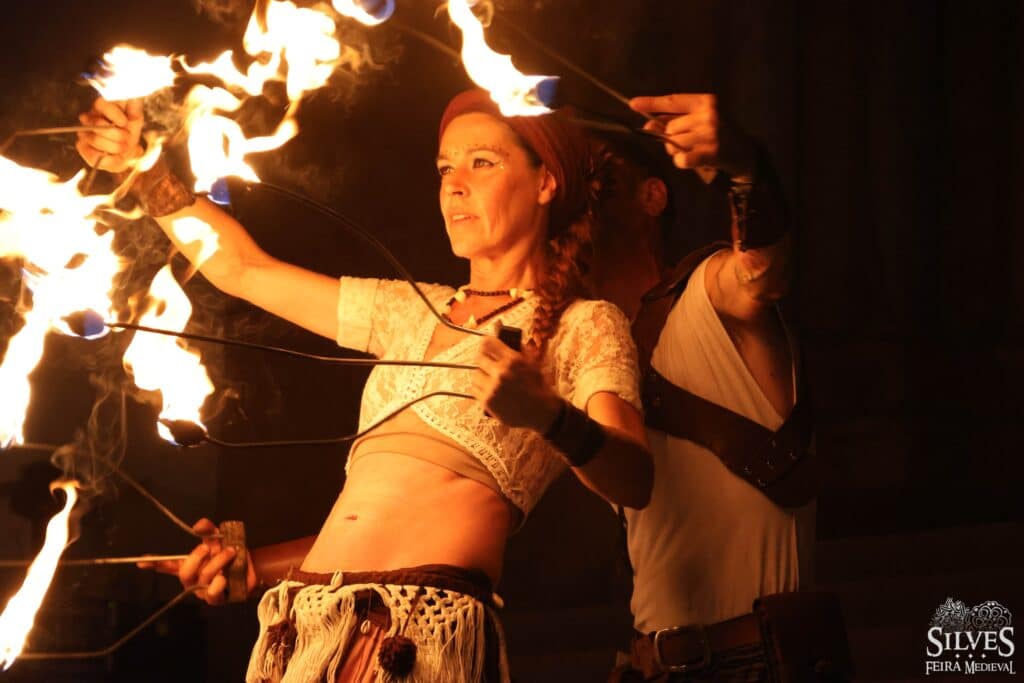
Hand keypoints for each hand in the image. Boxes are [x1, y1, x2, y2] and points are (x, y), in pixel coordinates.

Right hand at [75, 97, 143, 173]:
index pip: (101, 104)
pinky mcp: (82, 147)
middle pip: (98, 125)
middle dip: (118, 135)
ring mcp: (83, 133)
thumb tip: (133, 105)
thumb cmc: (129, 131)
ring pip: (95, 140)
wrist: (126, 151)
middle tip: (127, 138)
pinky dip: (109, 159)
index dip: (114, 114)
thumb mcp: (135, 119)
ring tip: (123, 147)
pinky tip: (116, 156)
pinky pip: (93, 155)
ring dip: (115, 147)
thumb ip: (134, 109)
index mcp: (100, 107)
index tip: (125, 123)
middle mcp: (89, 118)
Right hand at [137, 518, 256, 604]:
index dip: (154, 564)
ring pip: (203, 577)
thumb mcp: (219, 540)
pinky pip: (212, 593)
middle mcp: (193, 580)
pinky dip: (219, 583)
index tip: (141, 562)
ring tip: (230, 551)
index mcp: (190, 565)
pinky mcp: (216, 599)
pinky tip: (226, 577)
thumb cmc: (230, 556)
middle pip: (184, 573)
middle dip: (195, 557)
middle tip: (207, 547)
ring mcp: (202, 591)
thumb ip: (208, 531)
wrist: (252, 569)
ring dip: (217, 562)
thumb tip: (199, 524)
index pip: (168, 565)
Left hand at [472, 335, 562, 431]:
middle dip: (485, 358)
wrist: (541, 413)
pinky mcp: (487, 402)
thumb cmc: (538, 387)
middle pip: (479, 358)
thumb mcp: (532, 363)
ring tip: (492, 378)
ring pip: (476, 374)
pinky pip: (475, 389)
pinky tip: (491, 389)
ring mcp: (492, 388)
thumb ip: (518, 348)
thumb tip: (504, 335)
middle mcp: (501, 373)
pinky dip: (481, 388)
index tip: (487, 344)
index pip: (487, 343)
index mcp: (513, 361)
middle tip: (489, 362)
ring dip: (482, 374)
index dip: (486, 343)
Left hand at [630, 93, 755, 178]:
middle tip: (690, 142)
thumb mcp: (698, 121)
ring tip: (694, 150)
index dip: (651, 103)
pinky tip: (693, 160)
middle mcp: (708, 114)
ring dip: (678, 151)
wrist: (744, 153)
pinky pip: (680, 159)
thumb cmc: (717, 135)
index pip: (673, 101)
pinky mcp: (711, 152)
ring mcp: (710, 133)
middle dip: (672, 138)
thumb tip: (647, 125)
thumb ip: (673, 121)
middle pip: (670, 128)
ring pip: (673, 144)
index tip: (632, 104)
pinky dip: (682, 162)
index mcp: (706, 101)